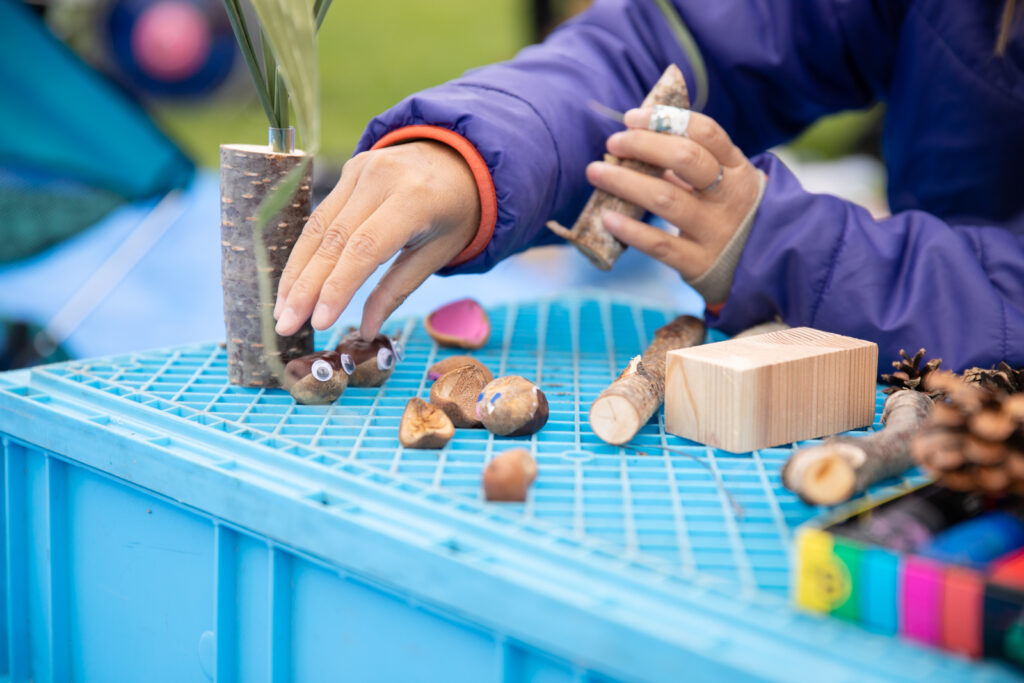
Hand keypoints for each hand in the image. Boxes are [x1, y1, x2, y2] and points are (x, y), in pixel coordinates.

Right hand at [274, 140, 479, 338]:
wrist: (460, 161)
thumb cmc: (454, 214)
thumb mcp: (438, 254)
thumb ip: (398, 289)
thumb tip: (366, 331)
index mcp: (414, 200)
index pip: (365, 248)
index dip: (337, 287)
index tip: (318, 323)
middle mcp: (382, 178)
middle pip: (333, 239)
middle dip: (305, 287)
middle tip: (286, 325)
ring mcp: (361, 169)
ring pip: (318, 227)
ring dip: (296, 272)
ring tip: (283, 310)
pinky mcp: (349, 170)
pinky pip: (321, 216)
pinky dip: (305, 251)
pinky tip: (293, 282)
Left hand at [585, 107, 760, 280]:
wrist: (758, 262)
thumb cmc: (726, 210)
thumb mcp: (724, 179)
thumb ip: (690, 159)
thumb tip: (636, 133)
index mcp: (736, 168)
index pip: (705, 132)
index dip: (665, 120)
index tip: (632, 118)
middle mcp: (729, 196)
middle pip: (686, 160)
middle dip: (643, 145)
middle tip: (613, 143)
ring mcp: (715, 230)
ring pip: (666, 199)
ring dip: (625, 182)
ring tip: (596, 172)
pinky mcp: (698, 262)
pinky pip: (660, 244)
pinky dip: (631, 230)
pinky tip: (607, 217)